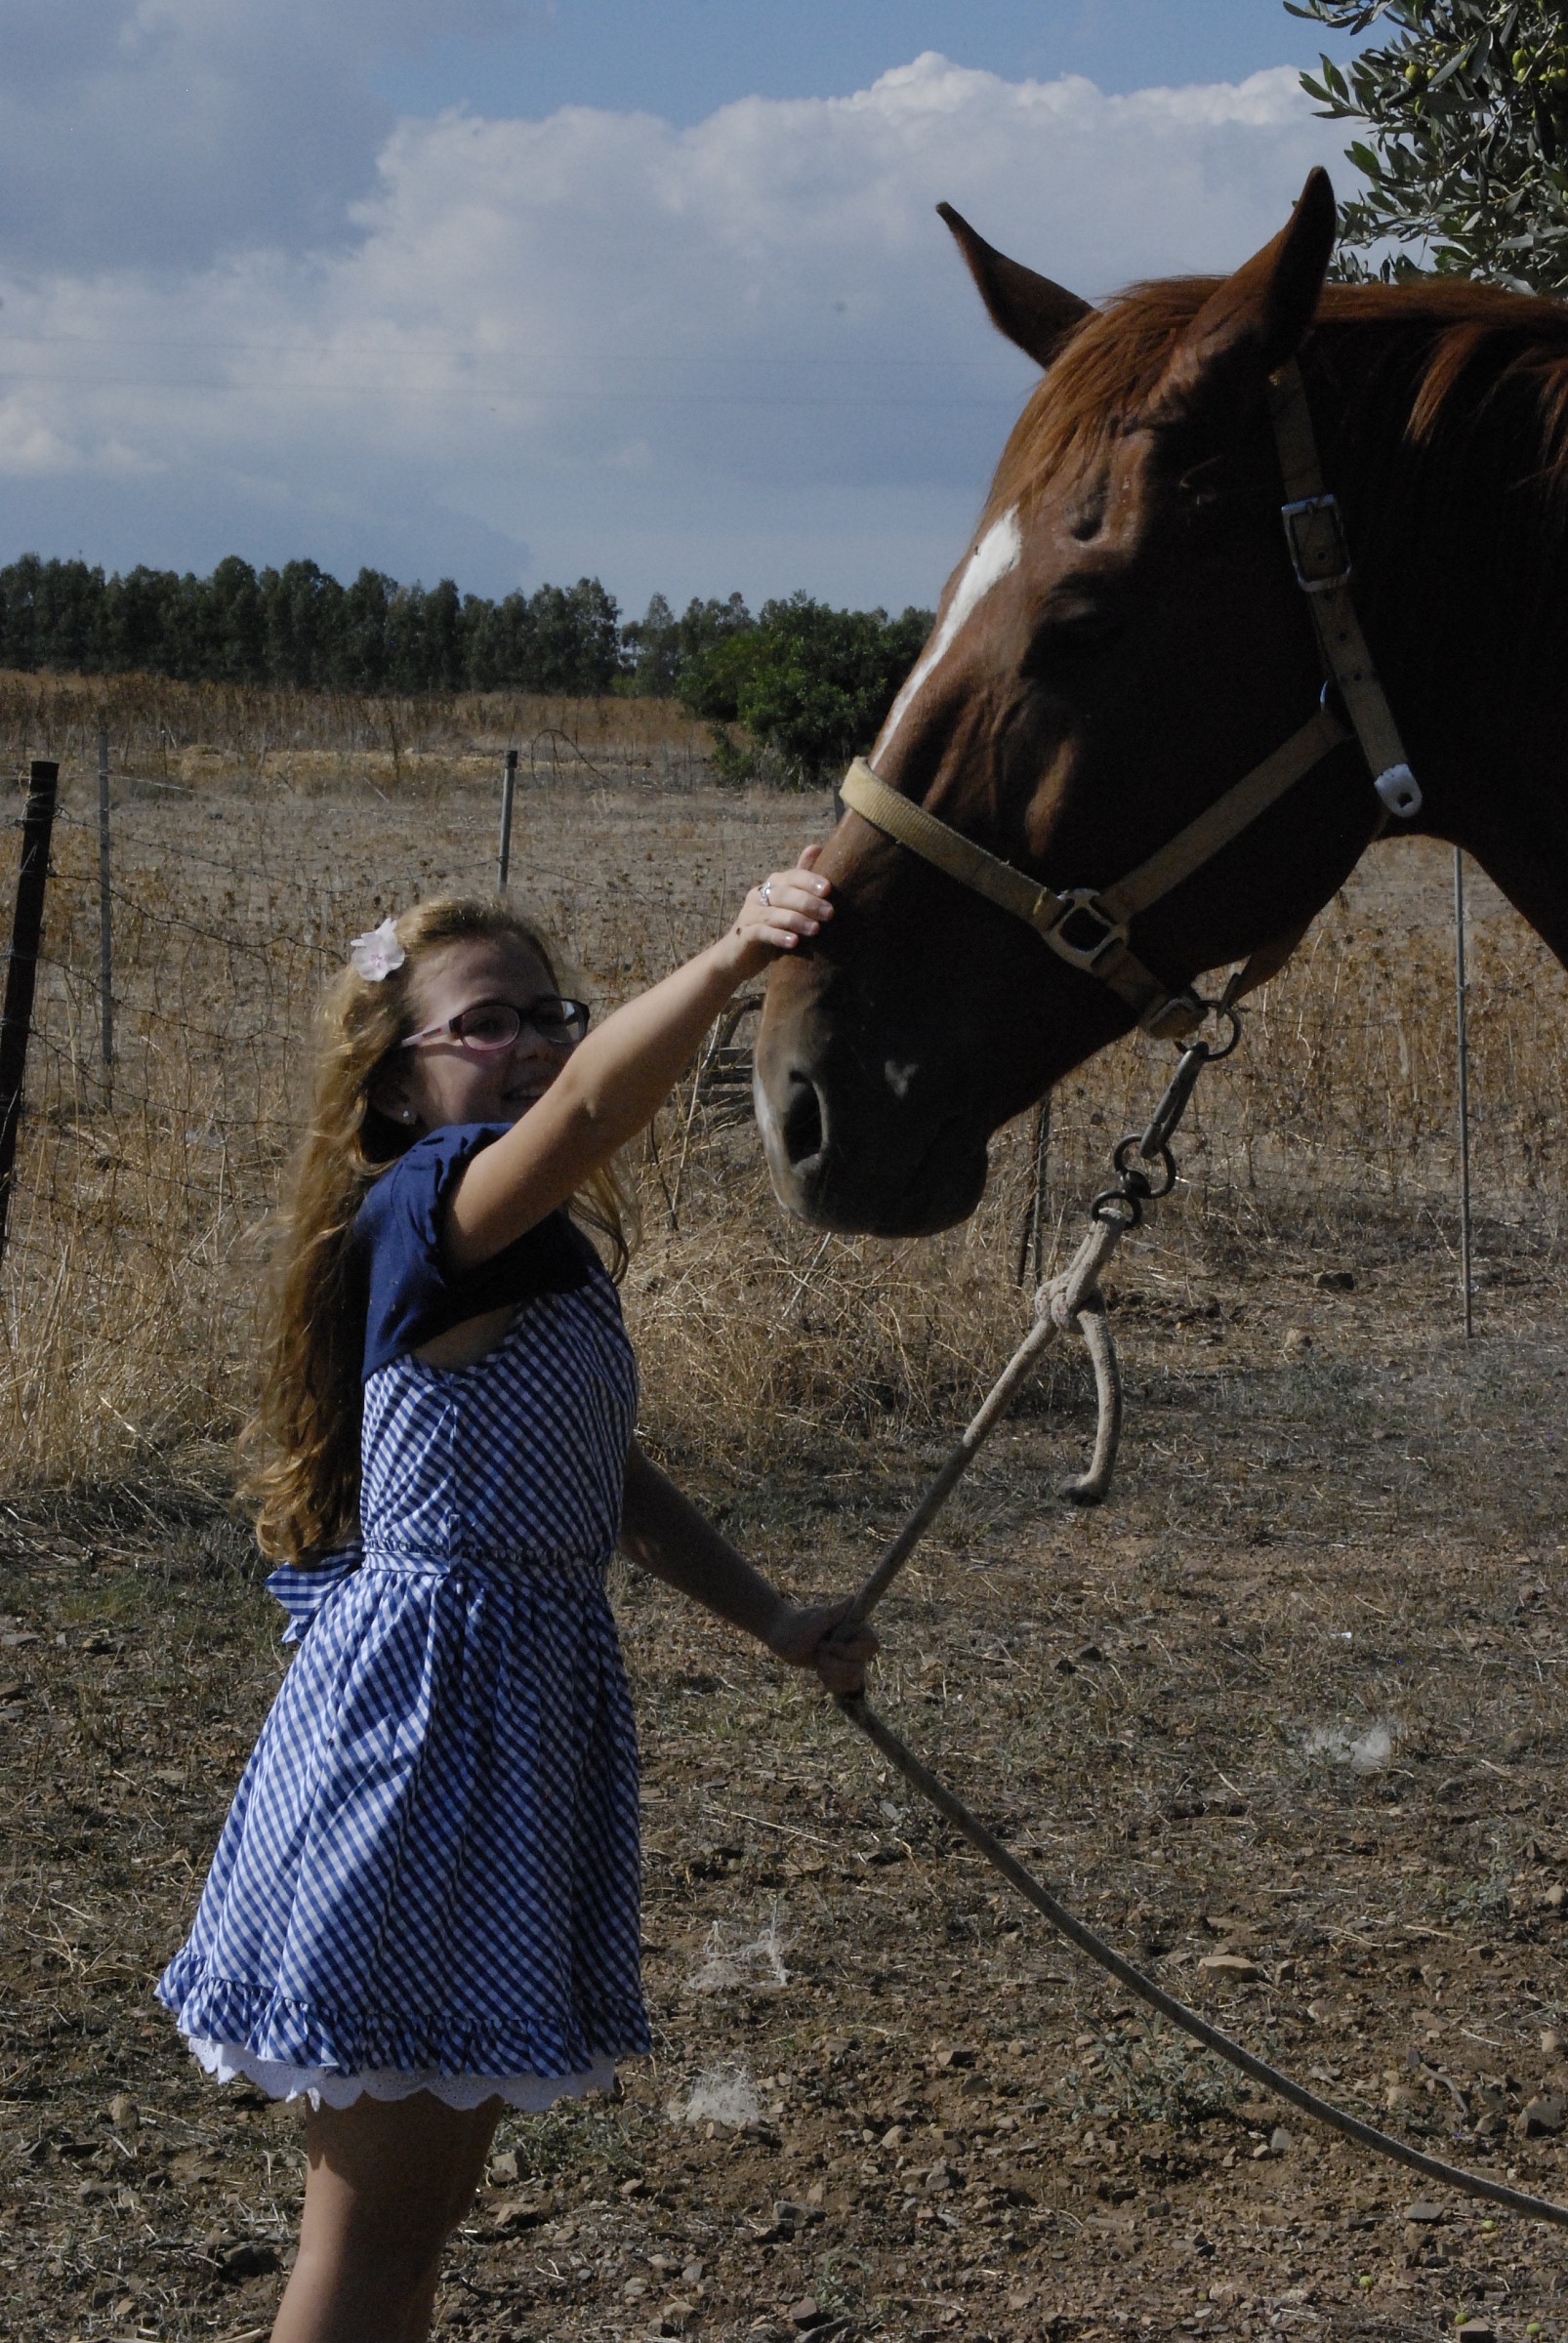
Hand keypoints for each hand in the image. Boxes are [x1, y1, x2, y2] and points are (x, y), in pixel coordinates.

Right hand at [728, 843, 833, 971]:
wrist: (739, 955)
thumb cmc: (772, 927)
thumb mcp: (788, 903)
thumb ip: (802, 879)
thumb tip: (816, 847)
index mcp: (773, 885)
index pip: (792, 876)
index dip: (809, 880)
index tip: (828, 889)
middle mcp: (759, 895)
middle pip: (783, 894)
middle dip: (807, 902)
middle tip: (829, 913)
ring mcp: (749, 914)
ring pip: (773, 914)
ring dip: (796, 920)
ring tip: (815, 929)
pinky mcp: (744, 935)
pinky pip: (761, 932)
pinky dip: (778, 936)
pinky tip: (793, 942)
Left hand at [766, 1597, 877, 1694]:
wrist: (781, 1636)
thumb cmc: (795, 1626)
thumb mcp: (813, 1621)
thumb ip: (834, 1613)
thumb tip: (852, 1598)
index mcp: (853, 1625)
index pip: (872, 1645)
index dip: (852, 1651)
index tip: (830, 1645)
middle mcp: (854, 1641)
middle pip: (859, 1667)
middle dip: (835, 1665)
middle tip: (819, 1652)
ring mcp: (848, 1656)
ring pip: (852, 1678)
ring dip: (831, 1673)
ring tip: (818, 1661)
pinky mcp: (840, 1668)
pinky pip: (845, 1685)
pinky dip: (830, 1681)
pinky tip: (819, 1670)